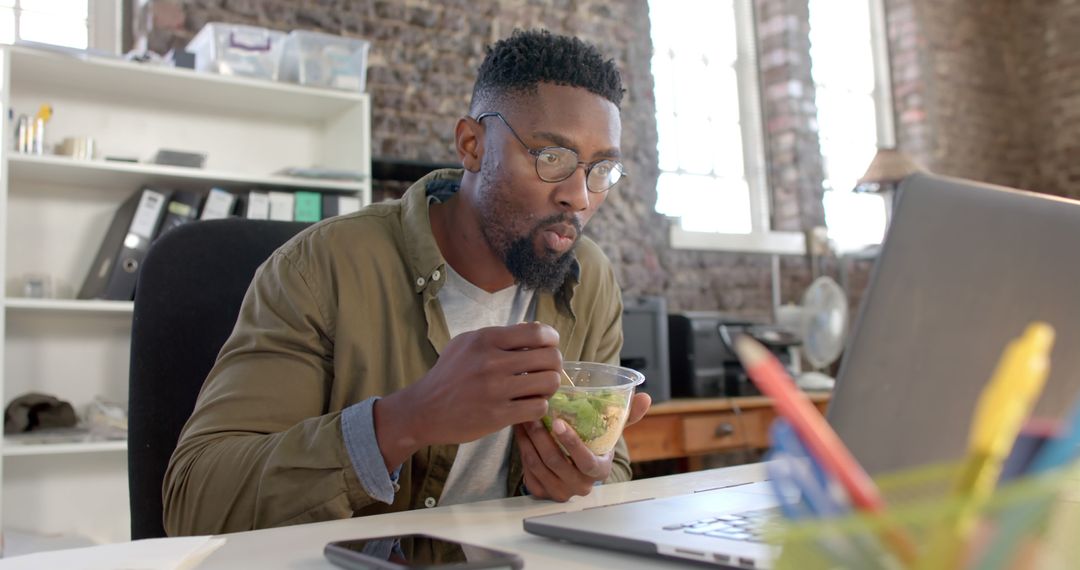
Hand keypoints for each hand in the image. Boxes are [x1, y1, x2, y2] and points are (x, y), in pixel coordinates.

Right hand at [374, 322, 561, 468]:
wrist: (424, 409)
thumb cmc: (448, 375)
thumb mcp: (466, 343)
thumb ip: (498, 336)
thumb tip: (534, 332)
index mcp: (486, 339)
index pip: (538, 333)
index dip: (552, 339)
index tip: (550, 346)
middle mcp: (492, 362)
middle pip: (549, 357)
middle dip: (554, 364)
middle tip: (547, 370)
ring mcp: (496, 390)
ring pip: (549, 382)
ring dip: (549, 386)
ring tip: (540, 389)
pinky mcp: (498, 416)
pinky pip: (538, 407)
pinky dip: (538, 406)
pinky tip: (528, 405)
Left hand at [515, 391, 650, 500]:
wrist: (574, 468)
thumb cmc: (592, 445)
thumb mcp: (610, 432)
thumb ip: (627, 415)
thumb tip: (645, 398)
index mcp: (599, 471)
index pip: (586, 461)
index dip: (571, 443)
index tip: (558, 422)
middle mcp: (580, 486)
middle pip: (556, 462)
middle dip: (541, 436)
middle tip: (532, 414)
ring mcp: (560, 492)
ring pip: (538, 465)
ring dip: (528, 440)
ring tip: (523, 418)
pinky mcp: (542, 492)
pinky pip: (528, 472)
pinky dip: (522, 450)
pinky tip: (520, 433)